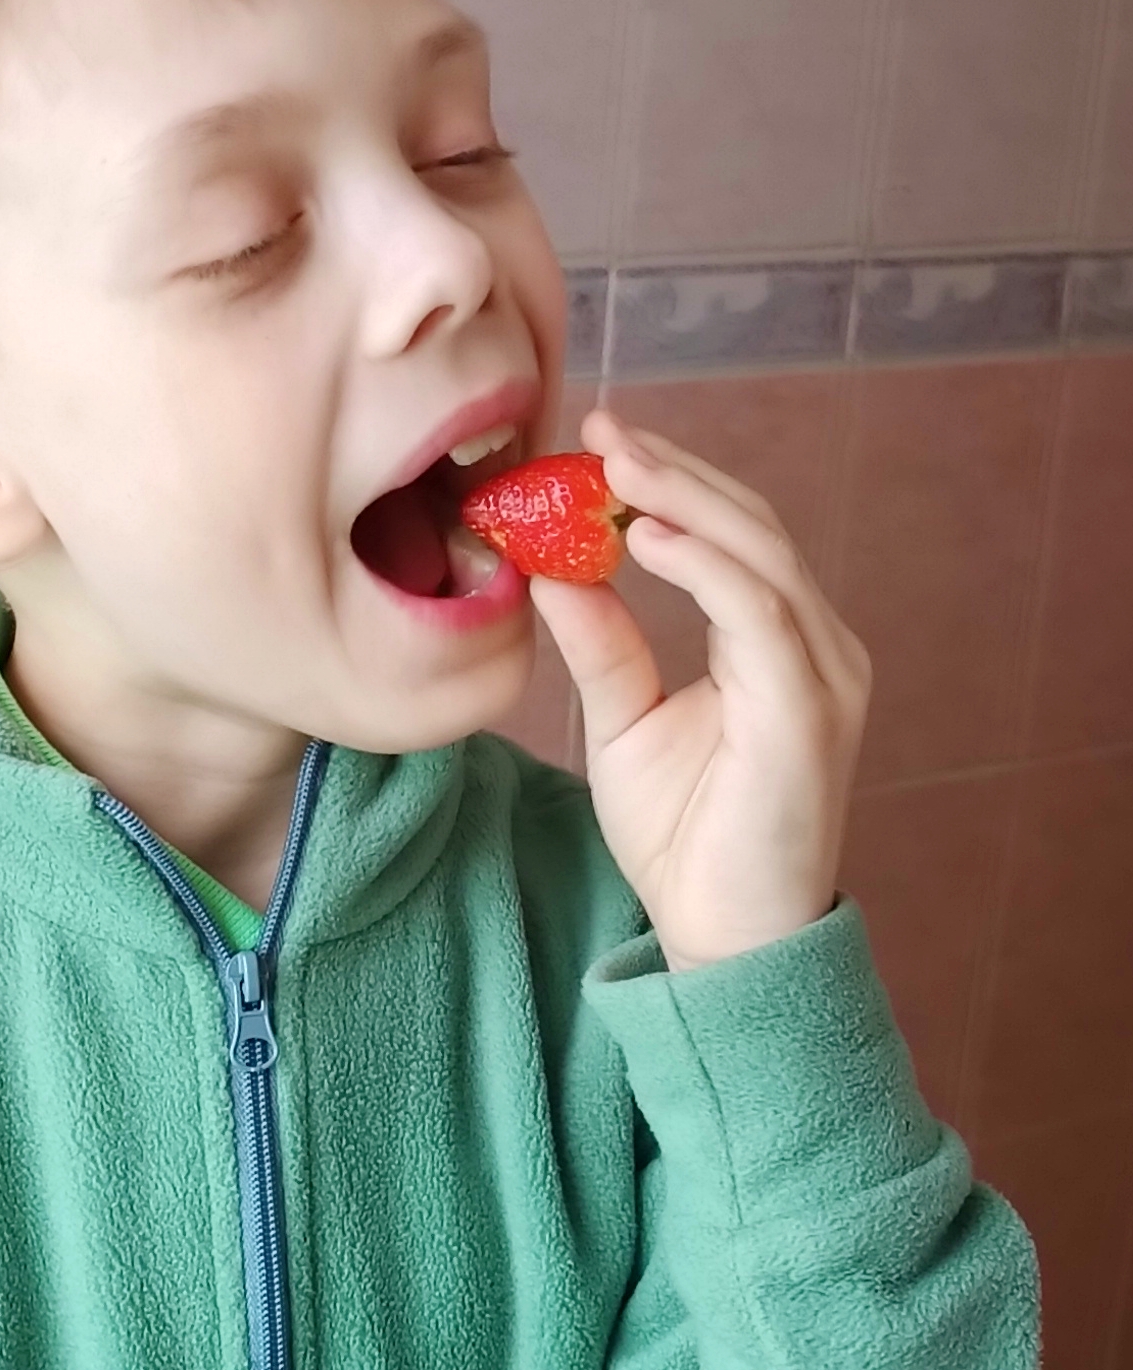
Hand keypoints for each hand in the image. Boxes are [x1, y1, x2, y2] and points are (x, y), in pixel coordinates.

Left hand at [523, 407, 871, 973]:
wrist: (723, 942)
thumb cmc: (684, 836)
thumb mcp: (622, 718)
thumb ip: (600, 637)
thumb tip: (547, 559)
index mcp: (781, 643)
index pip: (733, 534)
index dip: (672, 478)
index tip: (598, 436)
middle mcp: (817, 647)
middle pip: (751, 526)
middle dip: (674, 469)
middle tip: (600, 427)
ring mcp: (822, 677)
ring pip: (760, 554)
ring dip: (684, 499)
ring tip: (613, 463)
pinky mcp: (807, 712)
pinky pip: (757, 614)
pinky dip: (702, 563)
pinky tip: (642, 535)